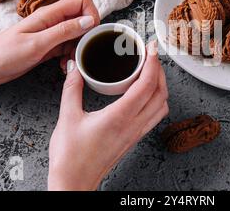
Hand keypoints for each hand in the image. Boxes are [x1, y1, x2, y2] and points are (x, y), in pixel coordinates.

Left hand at [0, 0, 99, 84]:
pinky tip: (62, 65)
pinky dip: (70, 56)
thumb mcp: (38, 43)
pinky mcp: (50, 46)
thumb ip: (65, 31)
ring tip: (70, 61)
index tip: (90, 33)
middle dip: (87, 35)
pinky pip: (69, 47)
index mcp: (50, 14)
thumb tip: (89, 21)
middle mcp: (54, 21)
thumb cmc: (5, 53)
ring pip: (78, 35)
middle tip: (81, 50)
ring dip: (79, 48)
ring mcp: (52, 33)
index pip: (82, 1)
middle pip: (83, 19)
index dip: (91, 14)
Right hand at [48, 41, 168, 190]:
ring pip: (162, 105)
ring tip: (151, 72)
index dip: (153, 63)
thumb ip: (72, 88)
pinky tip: (146, 94)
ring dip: (161, 86)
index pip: (146, 85)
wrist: (74, 182)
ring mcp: (136, 133)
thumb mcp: (67, 117)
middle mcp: (133, 125)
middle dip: (160, 70)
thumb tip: (75, 68)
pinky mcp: (134, 138)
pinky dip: (158, 100)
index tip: (151, 48)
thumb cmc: (70, 156)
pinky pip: (156, 116)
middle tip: (152, 55)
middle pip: (160, 93)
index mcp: (119, 116)